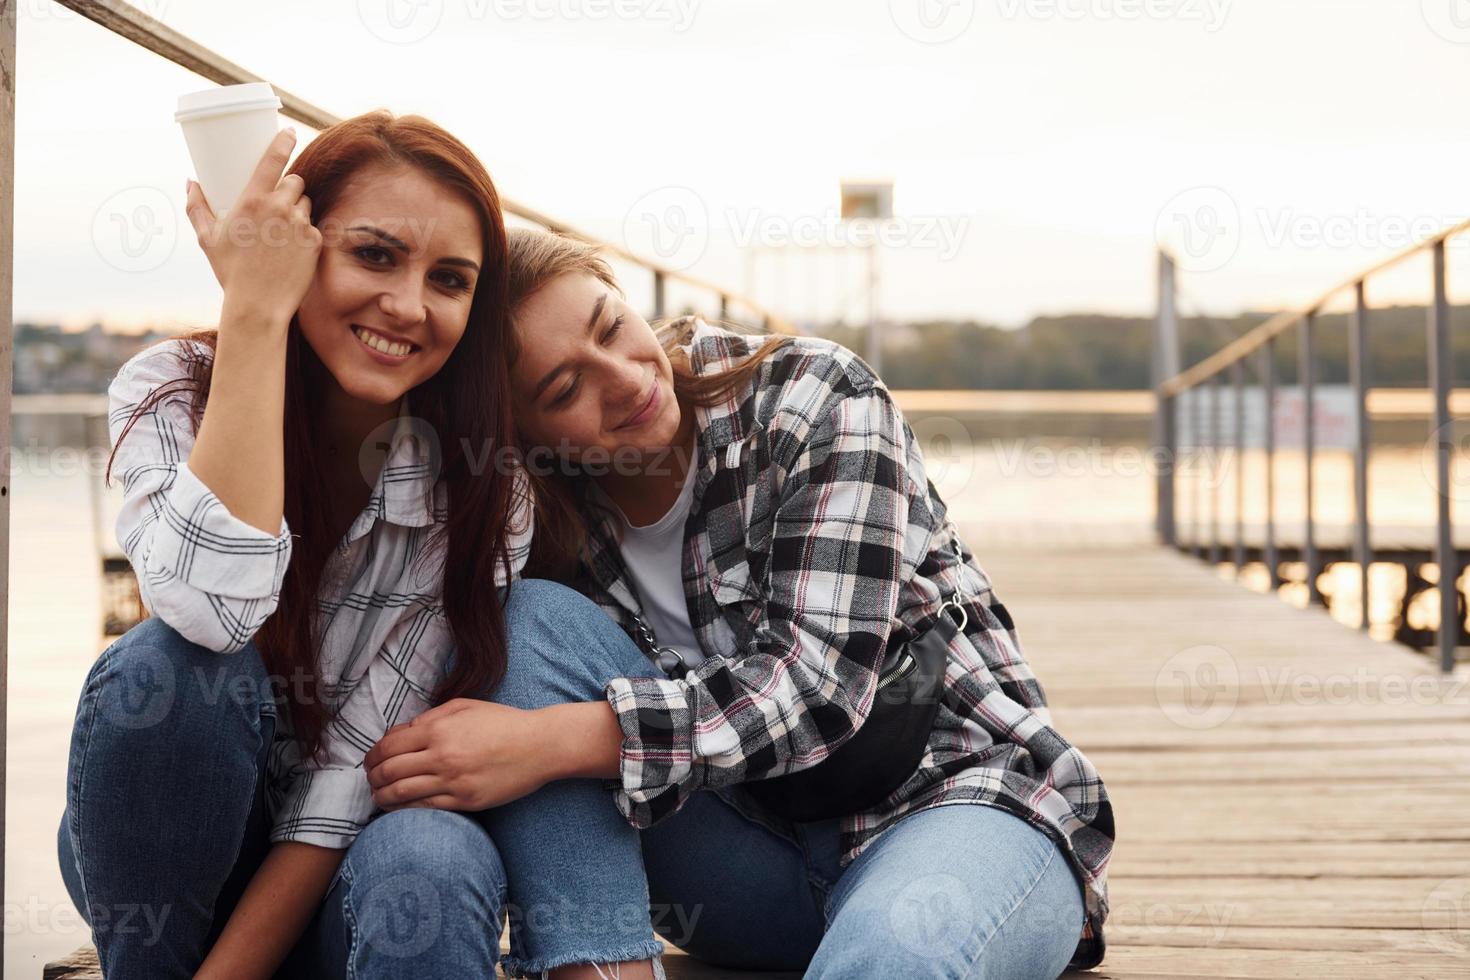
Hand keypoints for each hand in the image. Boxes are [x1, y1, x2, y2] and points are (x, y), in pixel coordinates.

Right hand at [184, 128, 321, 323]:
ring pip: (305, 203)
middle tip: (276, 205)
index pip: (273, 160)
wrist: (259, 305)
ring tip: (281, 232)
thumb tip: (190, 182)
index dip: (283, 142)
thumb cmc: (230, 272)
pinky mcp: (315, 241)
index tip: (289, 131)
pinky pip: (313, 226)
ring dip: (297, 209)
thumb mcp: (207, 238)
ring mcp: (300, 224)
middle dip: (288, 188)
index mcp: (252, 201)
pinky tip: (292, 250)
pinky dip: (305, 233)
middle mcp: (279, 208)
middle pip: (295, 181)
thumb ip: (196, 207)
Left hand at [364, 699, 553, 811]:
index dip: (372, 756)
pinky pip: (424, 808)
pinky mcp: (465, 801)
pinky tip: (399, 806)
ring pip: (400, 794)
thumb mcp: (464, 707)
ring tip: (378, 795)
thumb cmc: (502, 722)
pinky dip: (404, 808)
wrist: (540, 746)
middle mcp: (442, 756)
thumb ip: (429, 718)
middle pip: (389, 772)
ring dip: (381, 796)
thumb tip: (399, 734)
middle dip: (372, 777)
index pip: (388, 746)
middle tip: (370, 779)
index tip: (370, 761)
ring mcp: (453, 781)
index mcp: (439, 730)